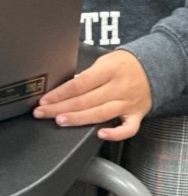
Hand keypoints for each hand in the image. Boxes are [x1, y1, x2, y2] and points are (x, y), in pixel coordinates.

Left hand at [33, 49, 152, 140]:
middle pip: (86, 100)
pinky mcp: (137, 116)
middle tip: (43, 112)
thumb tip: (68, 87)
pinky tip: (100, 134)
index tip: (45, 99)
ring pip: (101, 114)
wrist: (152, 69)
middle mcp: (118, 87)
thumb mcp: (103, 61)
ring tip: (60, 121)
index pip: (79, 84)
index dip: (60, 93)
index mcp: (108, 70)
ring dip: (79, 119)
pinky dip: (115, 134)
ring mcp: (128, 103)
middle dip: (61, 107)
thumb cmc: (123, 64)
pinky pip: (128, 129)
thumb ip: (87, 74)